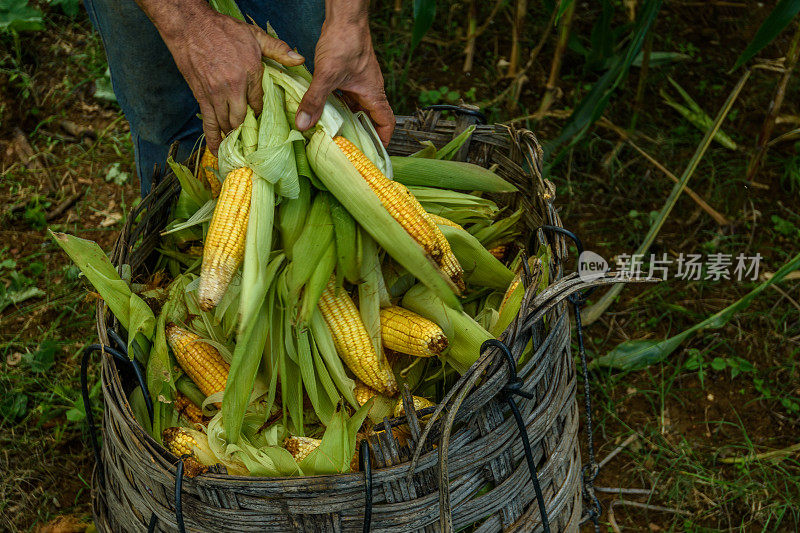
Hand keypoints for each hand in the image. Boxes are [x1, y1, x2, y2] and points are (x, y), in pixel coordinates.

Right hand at [162, 9, 304, 152]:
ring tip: (241, 147)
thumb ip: (277, 49)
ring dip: (233, 136)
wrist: (190, 25)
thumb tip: (300, 60)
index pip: (260, 103)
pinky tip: (217, 151)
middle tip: (254, 140)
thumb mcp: (255, 35)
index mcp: (250, 72)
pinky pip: (208, 123)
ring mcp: (215, 93)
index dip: (262, 114)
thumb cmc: (223, 29)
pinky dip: (213, 139)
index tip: (265, 121)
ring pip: (227, 123)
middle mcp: (233, 87)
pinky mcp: (201, 96)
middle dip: (249, 130)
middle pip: (244, 118)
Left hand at [295, 18, 393, 145]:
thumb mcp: (327, 74)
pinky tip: (323, 112)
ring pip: (355, 109)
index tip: (371, 153)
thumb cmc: (345, 41)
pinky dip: (337, 107)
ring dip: (346, 121)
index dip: (382, 140)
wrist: (344, 17)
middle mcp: (369, 90)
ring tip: (332, 137)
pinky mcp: (349, 76)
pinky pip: (345, 98)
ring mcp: (359, 83)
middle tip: (345, 150)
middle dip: (359, 135)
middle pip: (369, 119)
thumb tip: (304, 124)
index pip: (386, 123)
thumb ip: (315, 100)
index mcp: (373, 94)